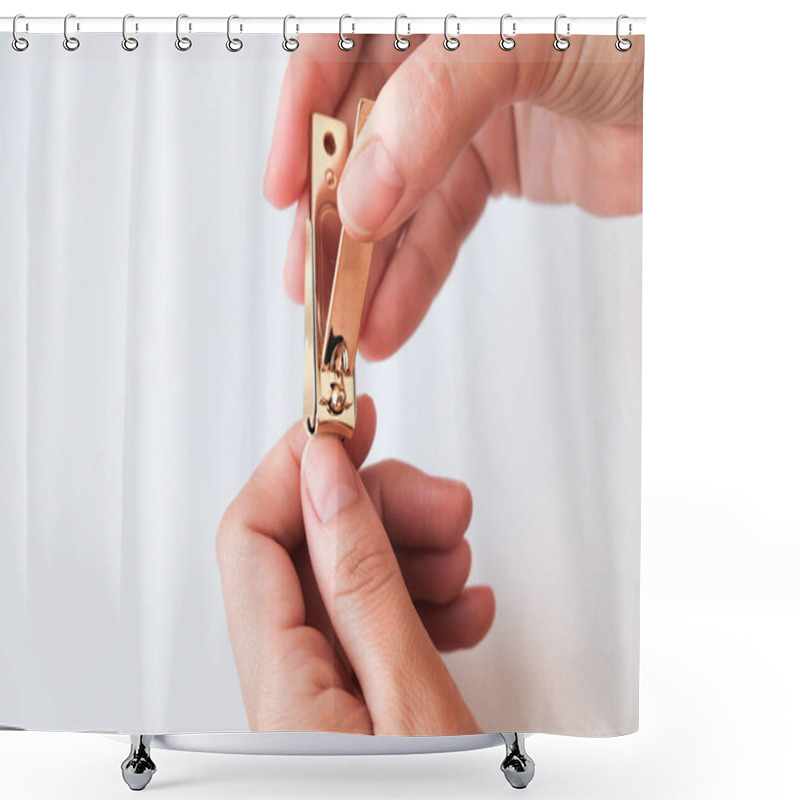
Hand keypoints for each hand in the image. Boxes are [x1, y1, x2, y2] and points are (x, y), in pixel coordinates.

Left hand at [216, 395, 494, 733]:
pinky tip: (461, 610)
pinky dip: (421, 603)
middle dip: (381, 510)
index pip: (250, 536)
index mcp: (281, 688)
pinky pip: (372, 623)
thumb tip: (327, 479)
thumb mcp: (413, 696)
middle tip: (443, 507)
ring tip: (460, 571)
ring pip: (348, 579)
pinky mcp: (353, 702)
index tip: (350, 422)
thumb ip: (364, 583)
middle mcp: (285, 689)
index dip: (297, 464)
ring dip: (411, 556)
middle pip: (308, 550)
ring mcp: (319, 695)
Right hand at [265, 34, 642, 359]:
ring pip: (397, 200)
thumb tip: (364, 188)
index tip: (284, 189)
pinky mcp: (494, 171)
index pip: (341, 51)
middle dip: (330, 216)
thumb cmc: (645, 38)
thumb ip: (436, 107)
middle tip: (310, 277)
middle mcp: (440, 59)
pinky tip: (388, 317)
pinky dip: (413, 278)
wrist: (713, 98)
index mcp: (436, 12)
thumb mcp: (529, 42)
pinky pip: (441, 229)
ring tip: (342, 319)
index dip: (302, 120)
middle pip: (360, 140)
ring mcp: (464, 118)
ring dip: (367, 267)